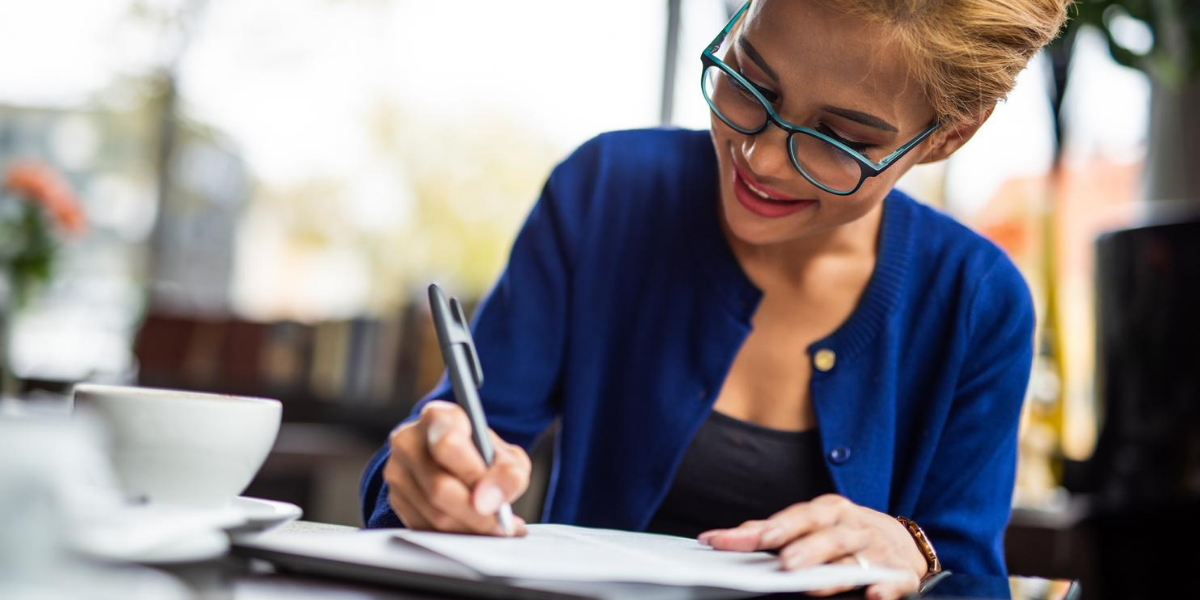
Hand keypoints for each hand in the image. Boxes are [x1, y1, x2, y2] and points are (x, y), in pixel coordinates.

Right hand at [384, 400, 530, 535]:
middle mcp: (409, 440)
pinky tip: (475, 531)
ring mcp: (397, 471)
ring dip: (469, 528)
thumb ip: (509, 473)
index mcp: (438, 417)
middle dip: (476, 514)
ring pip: (433, 513)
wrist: (453, 459)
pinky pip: (425, 527)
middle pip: (439, 487)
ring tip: (495, 529)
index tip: (495, 499)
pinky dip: (454, 536)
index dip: (472, 475)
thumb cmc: (480, 453)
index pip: (447, 445)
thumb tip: (493, 501)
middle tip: (502, 525)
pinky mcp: (395, 498)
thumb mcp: (505, 455)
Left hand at [698, 494, 925, 599]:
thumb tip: (736, 535)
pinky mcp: (899, 573)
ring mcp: (876, 550)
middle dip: (804, 548)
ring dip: (835, 572)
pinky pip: (893, 580)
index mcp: (828, 511)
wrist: (903, 543)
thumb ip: (778, 531)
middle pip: (826, 536)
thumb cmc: (845, 534)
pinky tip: (873, 596)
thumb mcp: (815, 525)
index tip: (727, 541)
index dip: (764, 530)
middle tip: (783, 564)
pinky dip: (885, 588)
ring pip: (854, 560)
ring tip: (811, 585)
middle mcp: (851, 527)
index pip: (794, 518)